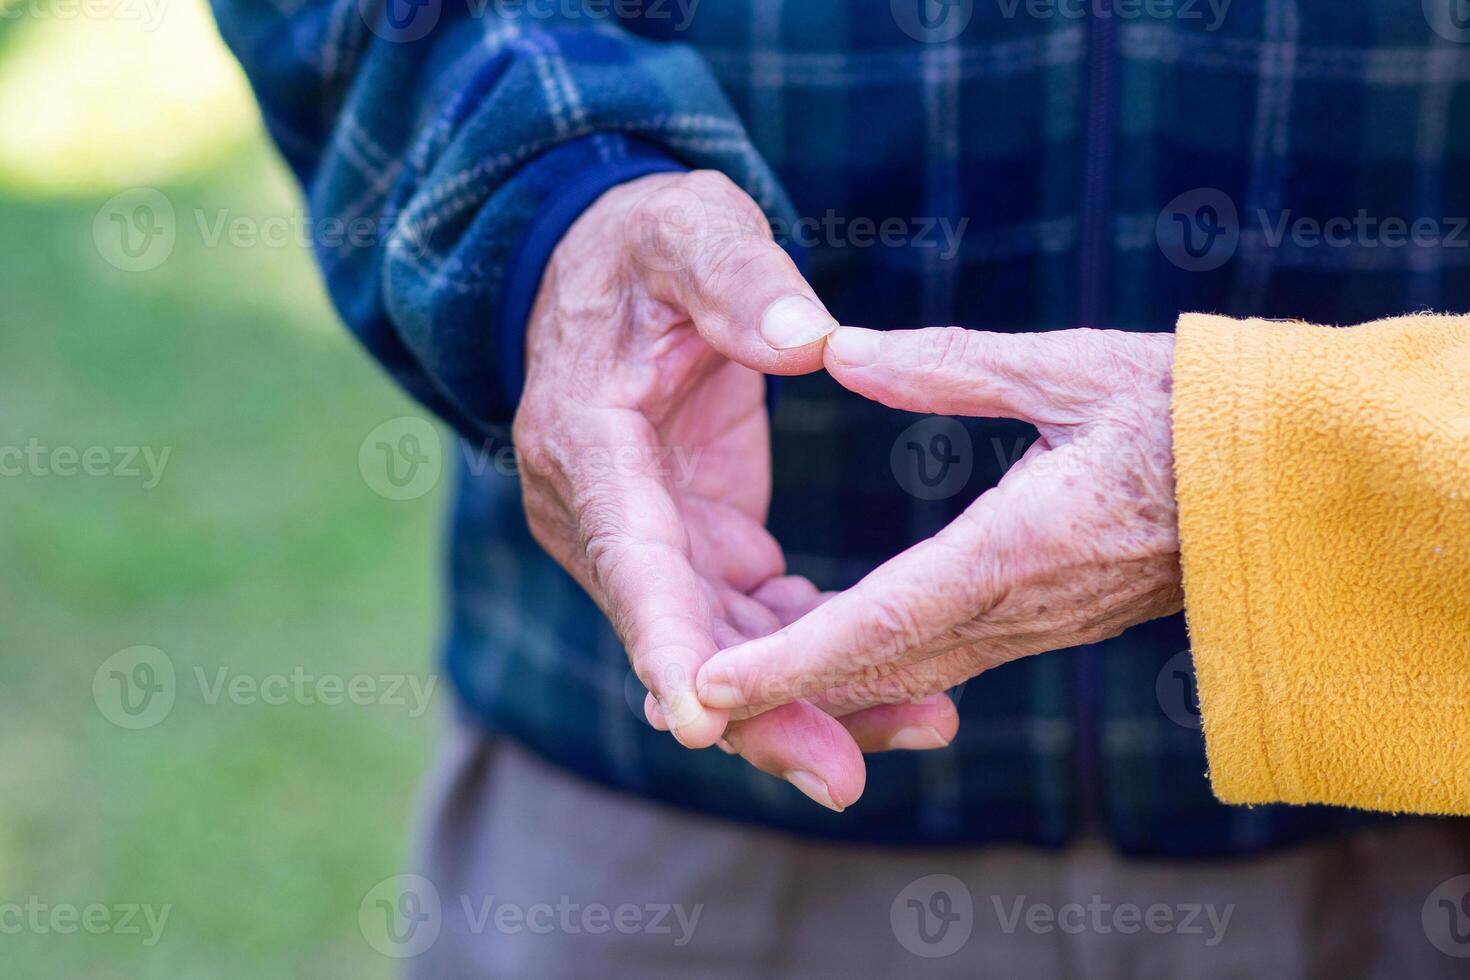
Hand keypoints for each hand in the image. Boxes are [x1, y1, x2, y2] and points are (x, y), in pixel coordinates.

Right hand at [513, 173, 957, 810]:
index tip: (701, 722)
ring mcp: (644, 538)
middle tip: (846, 775)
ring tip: (911, 733)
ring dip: (798, 698)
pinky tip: (891, 680)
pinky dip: (807, 653)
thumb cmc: (647, 242)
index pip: (627, 557)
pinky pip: (745, 619)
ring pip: (715, 647)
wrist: (605, 270)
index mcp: (588, 443)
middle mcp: (602, 513)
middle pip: (675, 635)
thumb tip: (813, 341)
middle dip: (755, 709)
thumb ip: (742, 282)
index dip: (664, 641)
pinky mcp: (690, 541)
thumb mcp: (690, 232)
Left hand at [695, 326, 1183, 721]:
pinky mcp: (1048, 622)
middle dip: (782, 694)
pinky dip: (874, 668)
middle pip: (880, 667)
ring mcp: (1040, 626)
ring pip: (909, 673)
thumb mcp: (1071, 367)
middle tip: (686, 706)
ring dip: (822, 689)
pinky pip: (944, 659)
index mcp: (1021, 546)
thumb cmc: (1193, 412)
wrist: (1296, 483)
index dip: (789, 658)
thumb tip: (839, 353)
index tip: (709, 685)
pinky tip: (829, 660)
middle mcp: (1024, 608)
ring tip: (737, 694)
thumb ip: (949, 366)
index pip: (882, 616)